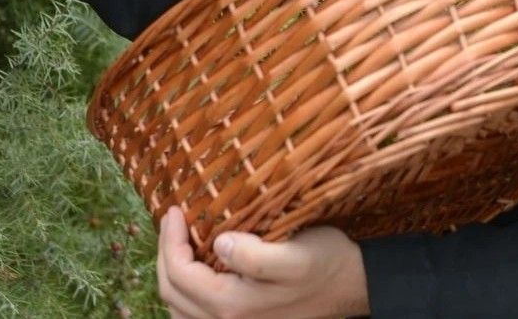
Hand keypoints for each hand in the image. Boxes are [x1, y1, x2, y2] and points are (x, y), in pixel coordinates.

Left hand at [156, 206, 370, 318]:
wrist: (351, 285)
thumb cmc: (325, 263)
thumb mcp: (294, 255)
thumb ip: (254, 255)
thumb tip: (219, 243)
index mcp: (232, 305)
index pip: (179, 274)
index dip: (170, 241)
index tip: (175, 210)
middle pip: (172, 294)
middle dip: (166, 254)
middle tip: (172, 220)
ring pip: (179, 308)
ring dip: (172, 275)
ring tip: (178, 242)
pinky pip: (194, 316)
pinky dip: (185, 293)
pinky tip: (194, 270)